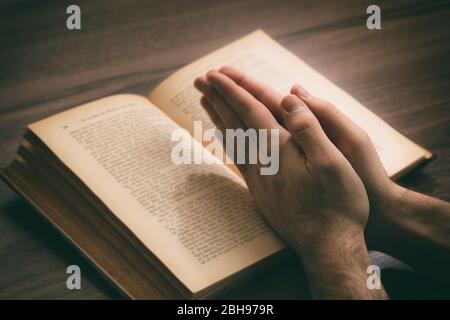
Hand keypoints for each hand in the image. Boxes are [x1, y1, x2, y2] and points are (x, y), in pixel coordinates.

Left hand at [194, 68, 368, 256]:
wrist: (326, 247)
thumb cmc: (337, 204)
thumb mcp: (332, 161)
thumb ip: (308, 127)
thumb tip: (286, 98)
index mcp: (279, 149)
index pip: (249, 111)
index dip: (232, 90)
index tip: (214, 74)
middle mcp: (262, 162)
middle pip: (233, 123)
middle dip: (217, 99)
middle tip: (199, 81)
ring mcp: (258, 178)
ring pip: (232, 141)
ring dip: (218, 119)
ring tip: (205, 103)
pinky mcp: (260, 192)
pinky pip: (237, 159)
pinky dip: (227, 142)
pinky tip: (225, 139)